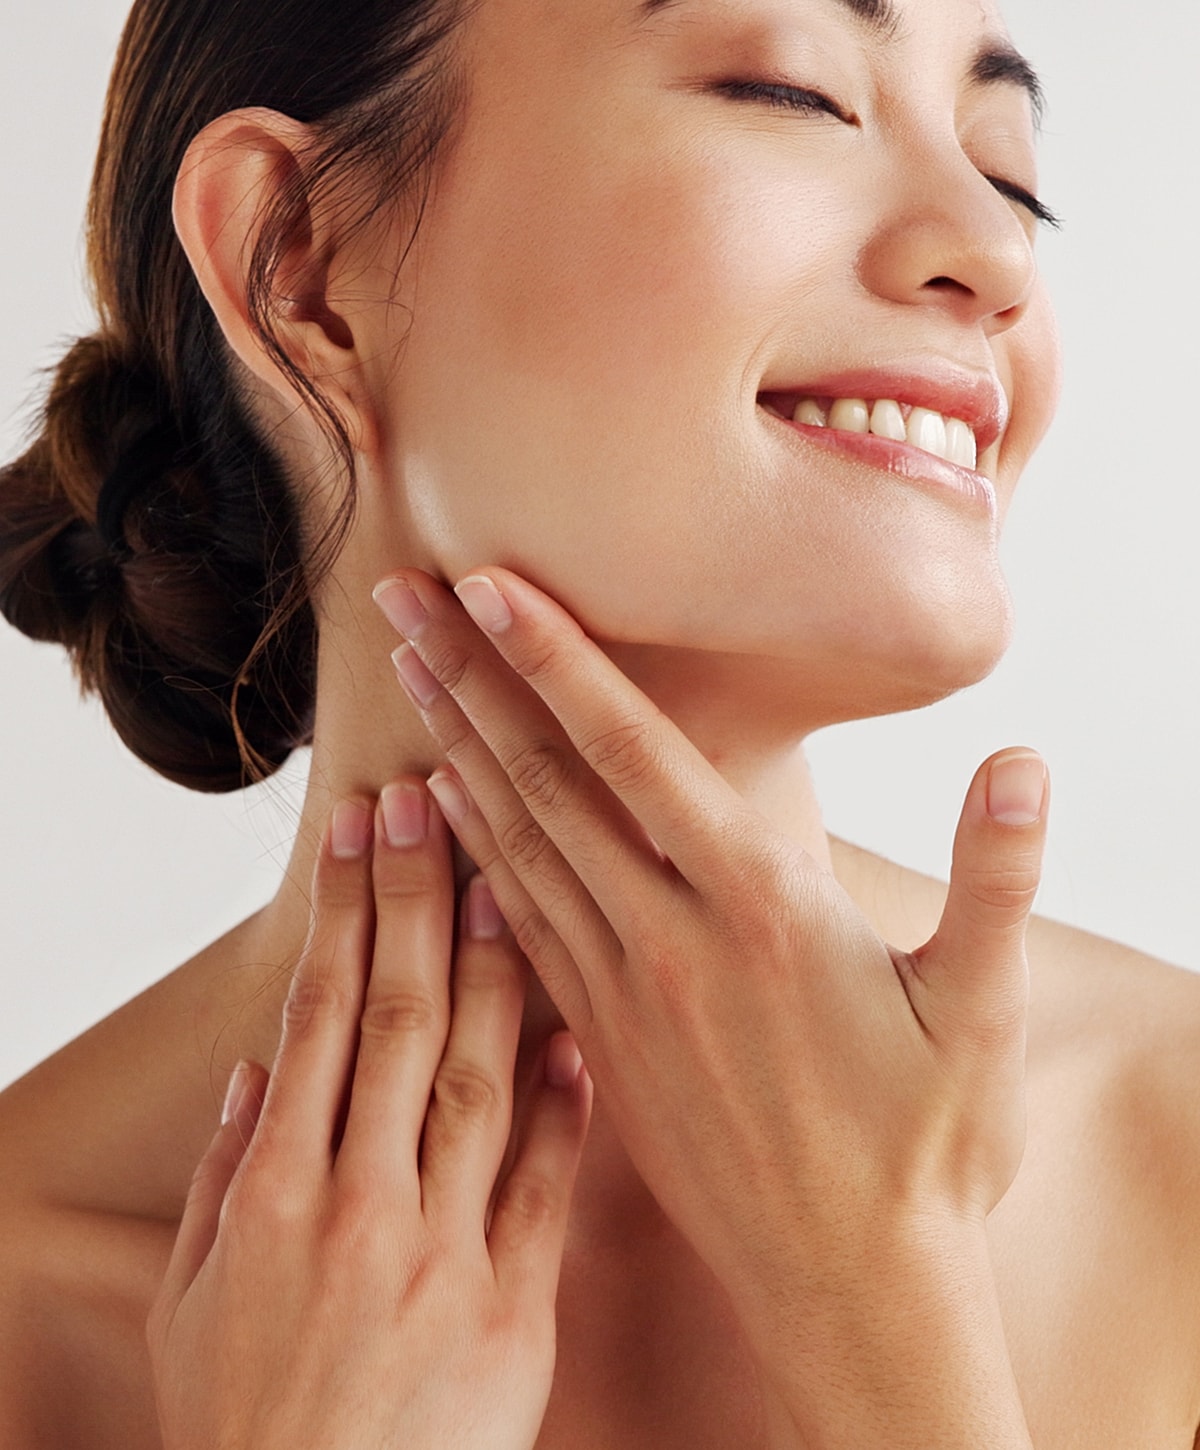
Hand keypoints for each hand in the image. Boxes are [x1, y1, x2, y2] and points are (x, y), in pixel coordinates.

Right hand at [147, 782, 591, 1449]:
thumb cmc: (244, 1427)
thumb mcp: (190, 1303)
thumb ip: (223, 1177)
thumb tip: (260, 1069)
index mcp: (278, 1193)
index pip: (320, 1012)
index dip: (345, 909)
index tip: (360, 826)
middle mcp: (362, 1204)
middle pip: (401, 1018)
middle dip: (418, 900)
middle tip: (432, 804)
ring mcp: (444, 1252)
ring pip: (478, 1078)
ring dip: (498, 970)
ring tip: (508, 875)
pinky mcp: (515, 1309)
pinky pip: (547, 1186)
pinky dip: (564, 1105)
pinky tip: (579, 1030)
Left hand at [373, 570, 1048, 1327]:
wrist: (848, 1284)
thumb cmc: (926, 1146)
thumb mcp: (985, 1012)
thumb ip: (998, 881)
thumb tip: (1025, 764)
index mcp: (758, 908)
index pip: (633, 756)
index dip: (557, 661)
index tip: (488, 586)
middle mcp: (671, 938)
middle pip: (550, 783)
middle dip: (473, 680)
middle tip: (404, 598)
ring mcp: (623, 991)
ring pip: (518, 847)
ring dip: (457, 751)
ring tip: (406, 675)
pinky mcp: (602, 1040)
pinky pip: (519, 927)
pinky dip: (472, 855)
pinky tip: (438, 806)